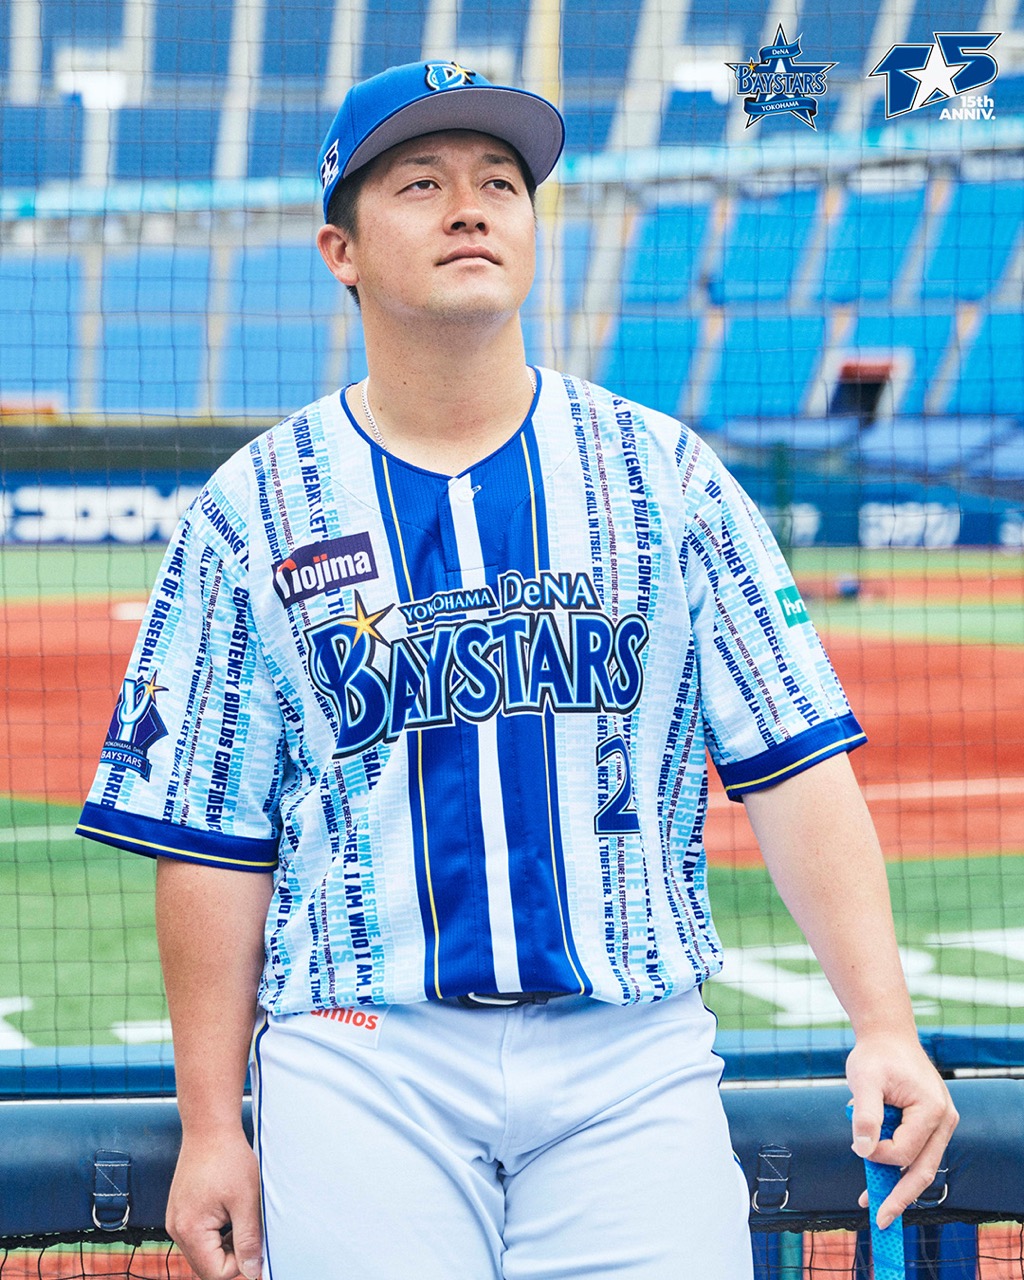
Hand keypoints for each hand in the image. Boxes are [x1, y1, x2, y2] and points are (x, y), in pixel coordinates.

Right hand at [165, 1127, 263, 1279]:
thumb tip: (253, 1272)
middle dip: (231, 1252)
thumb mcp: (246, 1200)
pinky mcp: (180, 1211)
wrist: (209, 1128)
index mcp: (190, 1230)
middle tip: (246, 1221)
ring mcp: (175, 1220)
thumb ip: (248, 1239)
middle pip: (207, 1266)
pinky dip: (216, 1230)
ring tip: (237, 1210)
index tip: (252, 1235)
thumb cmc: (229, 1158)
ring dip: (224, 1240)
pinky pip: (198, 1235)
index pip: (216, 1273)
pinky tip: (227, 1206)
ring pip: (204, 1251)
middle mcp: (176, 1229)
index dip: (240, 1261)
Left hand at [846, 1033, 957, 1228]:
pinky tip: (879, 1177)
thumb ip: (865, 1115)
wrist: (887, 1035)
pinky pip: (917, 1152)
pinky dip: (898, 1166)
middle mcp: (944, 1120)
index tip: (857, 1144)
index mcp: (931, 1110)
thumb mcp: (864, 1080)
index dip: (878, 1154)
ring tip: (874, 1202)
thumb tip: (862, 1151)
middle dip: (900, 1197)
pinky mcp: (932, 1124)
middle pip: (923, 1170)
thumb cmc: (876, 1055)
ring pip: (921, 1165)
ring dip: (897, 1184)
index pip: (904, 1151)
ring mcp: (941, 1123)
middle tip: (879, 1220)